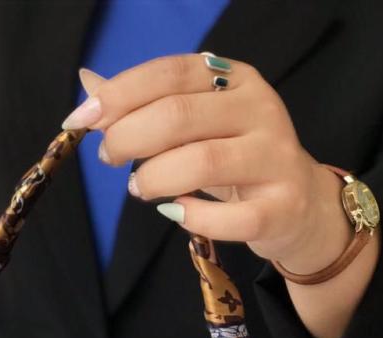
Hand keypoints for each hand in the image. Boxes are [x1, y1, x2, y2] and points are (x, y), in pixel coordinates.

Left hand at [63, 56, 351, 274]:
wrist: (300, 205)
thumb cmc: (236, 161)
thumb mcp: (196, 125)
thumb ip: (146, 105)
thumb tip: (88, 84)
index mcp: (235, 78)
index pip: (170, 73)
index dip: (119, 95)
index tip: (81, 120)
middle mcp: (260, 109)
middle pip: (180, 116)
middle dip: (129, 138)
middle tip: (111, 159)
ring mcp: (275, 157)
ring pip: (203, 162)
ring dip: (156, 178)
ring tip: (138, 188)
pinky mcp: (282, 206)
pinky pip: (228, 218)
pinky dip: (192, 218)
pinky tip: (175, 213)